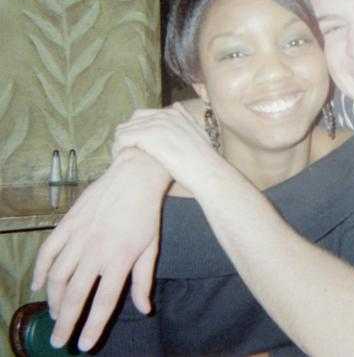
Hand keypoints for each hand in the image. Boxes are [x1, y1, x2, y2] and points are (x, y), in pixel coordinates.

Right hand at [31, 148, 170, 350]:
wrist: (135, 177)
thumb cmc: (146, 215)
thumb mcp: (151, 248)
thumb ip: (143, 281)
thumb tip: (144, 310)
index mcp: (119, 259)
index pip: (104, 301)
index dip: (93, 326)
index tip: (83, 345)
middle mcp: (95, 251)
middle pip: (74, 295)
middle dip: (65, 322)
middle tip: (58, 341)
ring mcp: (78, 237)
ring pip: (56, 277)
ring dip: (53, 300)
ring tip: (56, 313)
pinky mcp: (67, 224)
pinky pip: (47, 252)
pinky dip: (40, 271)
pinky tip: (39, 286)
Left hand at [112, 103, 223, 192]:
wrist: (207, 171)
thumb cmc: (205, 160)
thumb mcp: (200, 133)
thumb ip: (187, 119)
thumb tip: (176, 106)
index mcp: (174, 114)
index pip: (144, 115)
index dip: (137, 130)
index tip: (136, 146)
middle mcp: (164, 115)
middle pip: (132, 120)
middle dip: (127, 135)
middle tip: (126, 152)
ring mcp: (156, 124)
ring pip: (124, 129)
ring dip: (120, 143)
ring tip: (121, 159)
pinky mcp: (148, 136)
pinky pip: (122, 139)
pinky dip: (118, 149)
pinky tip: (121, 161)